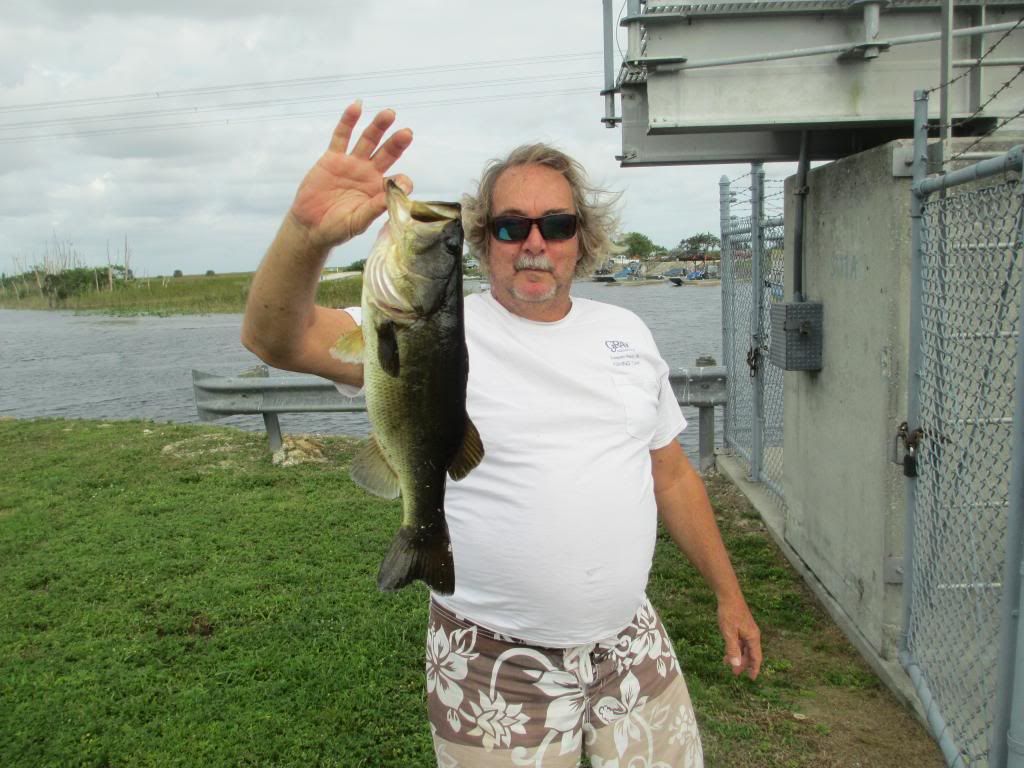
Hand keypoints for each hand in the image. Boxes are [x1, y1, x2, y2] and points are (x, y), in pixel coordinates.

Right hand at [290, 101, 413, 249]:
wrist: (311, 226)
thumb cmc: (337, 229)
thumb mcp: (358, 222)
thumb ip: (375, 208)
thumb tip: (395, 194)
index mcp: (379, 191)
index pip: (398, 180)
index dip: (402, 181)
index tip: (402, 183)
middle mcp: (369, 174)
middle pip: (387, 153)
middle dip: (397, 143)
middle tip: (407, 133)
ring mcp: (352, 164)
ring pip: (368, 140)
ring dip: (378, 127)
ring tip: (389, 114)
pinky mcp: (333, 158)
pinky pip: (342, 136)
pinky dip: (348, 121)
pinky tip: (356, 107)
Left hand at [717, 596, 761, 679]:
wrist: (728, 595)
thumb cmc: (729, 613)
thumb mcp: (729, 633)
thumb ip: (732, 649)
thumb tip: (736, 665)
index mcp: (753, 637)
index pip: (756, 657)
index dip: (754, 668)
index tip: (752, 679)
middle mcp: (752, 634)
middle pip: (750, 653)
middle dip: (743, 664)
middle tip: (734, 673)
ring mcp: (747, 630)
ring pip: (744, 647)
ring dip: (737, 656)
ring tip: (727, 663)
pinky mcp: (742, 626)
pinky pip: (740, 641)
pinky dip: (735, 648)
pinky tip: (727, 650)